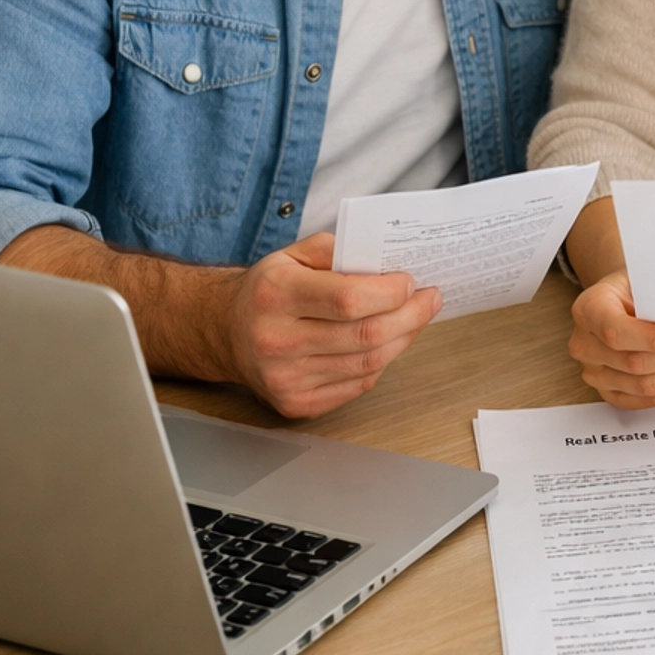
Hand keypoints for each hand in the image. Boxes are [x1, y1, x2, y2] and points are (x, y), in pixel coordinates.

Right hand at [224, 233, 442, 417]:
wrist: (225, 332)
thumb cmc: (266, 291)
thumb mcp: (291, 255)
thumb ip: (337, 251)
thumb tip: (387, 265)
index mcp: (275, 294)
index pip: (348, 299)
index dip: (390, 293)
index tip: (411, 283)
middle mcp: (277, 339)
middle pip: (365, 335)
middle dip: (410, 316)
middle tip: (429, 300)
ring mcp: (286, 378)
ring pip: (368, 364)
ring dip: (402, 340)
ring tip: (414, 320)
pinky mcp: (296, 403)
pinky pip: (357, 385)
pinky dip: (380, 364)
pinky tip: (387, 344)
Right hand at [569, 270, 654, 409]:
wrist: (621, 299)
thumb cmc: (634, 287)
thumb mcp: (645, 277)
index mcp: (588, 309)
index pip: (617, 331)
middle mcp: (584, 344)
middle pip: (636, 363)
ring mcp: (594, 372)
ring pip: (643, 386)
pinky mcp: (608, 391)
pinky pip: (644, 400)